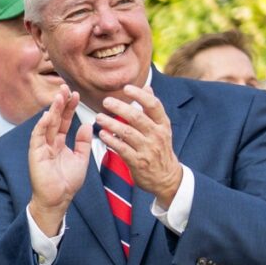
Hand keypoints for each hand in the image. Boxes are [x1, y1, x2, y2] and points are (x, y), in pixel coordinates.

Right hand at [25, 87, 91, 236]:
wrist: (58, 199)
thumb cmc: (67, 182)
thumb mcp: (81, 159)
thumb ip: (84, 142)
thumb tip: (89, 125)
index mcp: (60, 143)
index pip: (65, 121)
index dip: (69, 108)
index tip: (76, 94)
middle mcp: (49, 142)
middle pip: (55, 118)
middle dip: (60, 103)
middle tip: (65, 88)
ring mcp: (41, 147)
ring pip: (47, 124)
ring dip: (52, 110)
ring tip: (59, 96)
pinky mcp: (35, 154)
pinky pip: (37, 137)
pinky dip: (42, 125)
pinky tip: (48, 115)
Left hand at [96, 83, 184, 204]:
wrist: (166, 177)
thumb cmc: (160, 148)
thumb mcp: (161, 128)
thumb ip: (152, 109)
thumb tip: (147, 87)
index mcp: (163, 124)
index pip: (153, 105)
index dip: (140, 95)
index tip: (126, 88)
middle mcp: (156, 135)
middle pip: (137, 117)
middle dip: (120, 108)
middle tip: (106, 101)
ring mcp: (147, 149)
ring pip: (127, 133)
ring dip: (111, 124)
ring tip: (98, 118)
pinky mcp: (138, 162)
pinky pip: (122, 149)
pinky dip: (111, 141)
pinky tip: (101, 135)